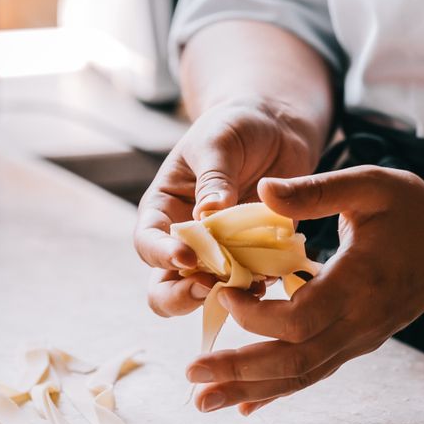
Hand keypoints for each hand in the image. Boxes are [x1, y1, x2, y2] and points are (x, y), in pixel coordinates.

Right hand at [134, 100, 322, 317]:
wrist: (276, 128)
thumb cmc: (235, 127)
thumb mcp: (219, 142)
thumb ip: (214, 177)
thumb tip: (209, 214)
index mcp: (165, 208)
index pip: (147, 242)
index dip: (162, 255)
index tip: (188, 258)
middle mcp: (186, 238)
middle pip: (164, 286)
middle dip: (180, 296)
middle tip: (208, 287)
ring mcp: (219, 253)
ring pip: (206, 294)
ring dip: (225, 296)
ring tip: (250, 285)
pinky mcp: (253, 257)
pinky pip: (250, 284)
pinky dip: (259, 285)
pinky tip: (274, 274)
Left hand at [185, 166, 423, 413]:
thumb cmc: (415, 210)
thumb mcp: (370, 184)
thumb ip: (316, 191)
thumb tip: (261, 191)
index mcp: (357, 284)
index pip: (301, 317)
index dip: (257, 315)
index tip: (224, 293)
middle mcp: (358, 323)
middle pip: (294, 361)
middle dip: (240, 370)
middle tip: (192, 375)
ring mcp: (359, 339)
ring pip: (301, 375)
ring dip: (251, 388)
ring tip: (204, 401)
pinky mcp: (356, 343)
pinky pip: (313, 373)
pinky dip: (277, 390)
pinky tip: (245, 403)